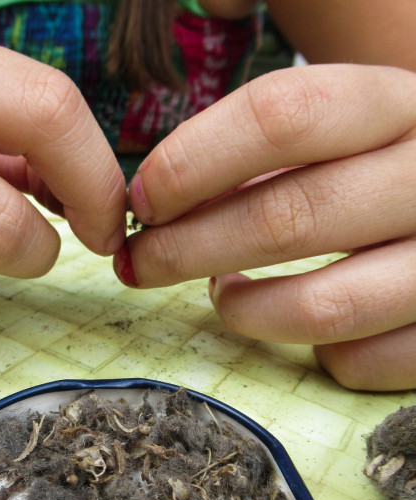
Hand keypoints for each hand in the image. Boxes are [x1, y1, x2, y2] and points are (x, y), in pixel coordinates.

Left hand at [117, 64, 415, 390]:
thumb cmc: (376, 165)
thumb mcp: (338, 131)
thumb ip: (260, 154)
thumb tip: (159, 201)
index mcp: (396, 107)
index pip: (282, 116)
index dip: (192, 162)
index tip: (143, 201)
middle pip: (287, 219)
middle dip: (187, 249)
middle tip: (139, 263)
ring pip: (323, 307)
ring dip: (244, 310)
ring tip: (221, 294)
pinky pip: (359, 363)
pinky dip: (311, 353)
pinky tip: (295, 324)